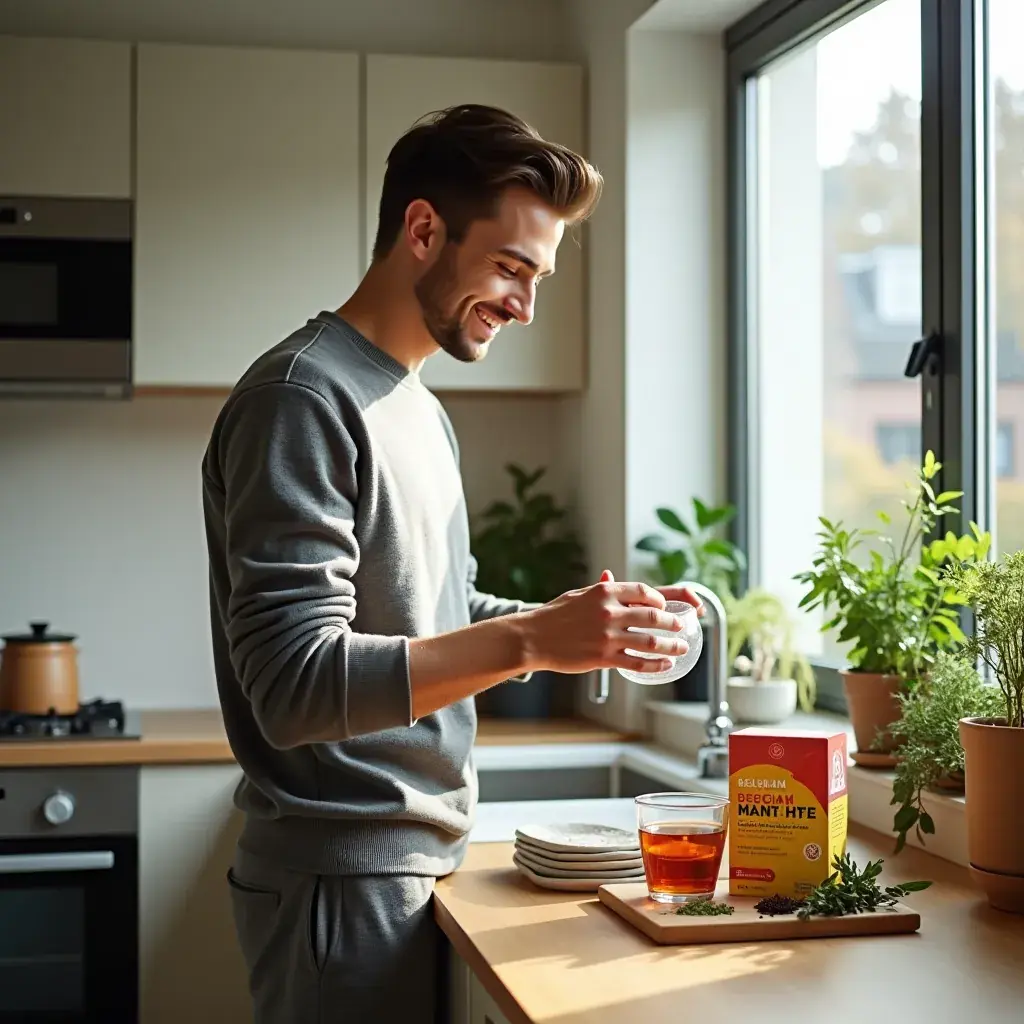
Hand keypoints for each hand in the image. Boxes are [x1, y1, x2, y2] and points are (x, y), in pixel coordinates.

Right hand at [518, 571, 690, 676]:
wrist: (532, 638)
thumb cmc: (554, 615)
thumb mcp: (578, 595)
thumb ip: (599, 588)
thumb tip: (611, 576)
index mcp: (604, 591)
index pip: (645, 591)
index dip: (663, 598)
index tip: (668, 605)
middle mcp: (609, 612)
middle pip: (654, 616)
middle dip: (673, 622)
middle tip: (681, 627)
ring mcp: (607, 636)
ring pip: (651, 641)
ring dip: (671, 645)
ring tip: (681, 648)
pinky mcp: (603, 658)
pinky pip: (637, 663)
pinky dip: (656, 665)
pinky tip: (664, 665)